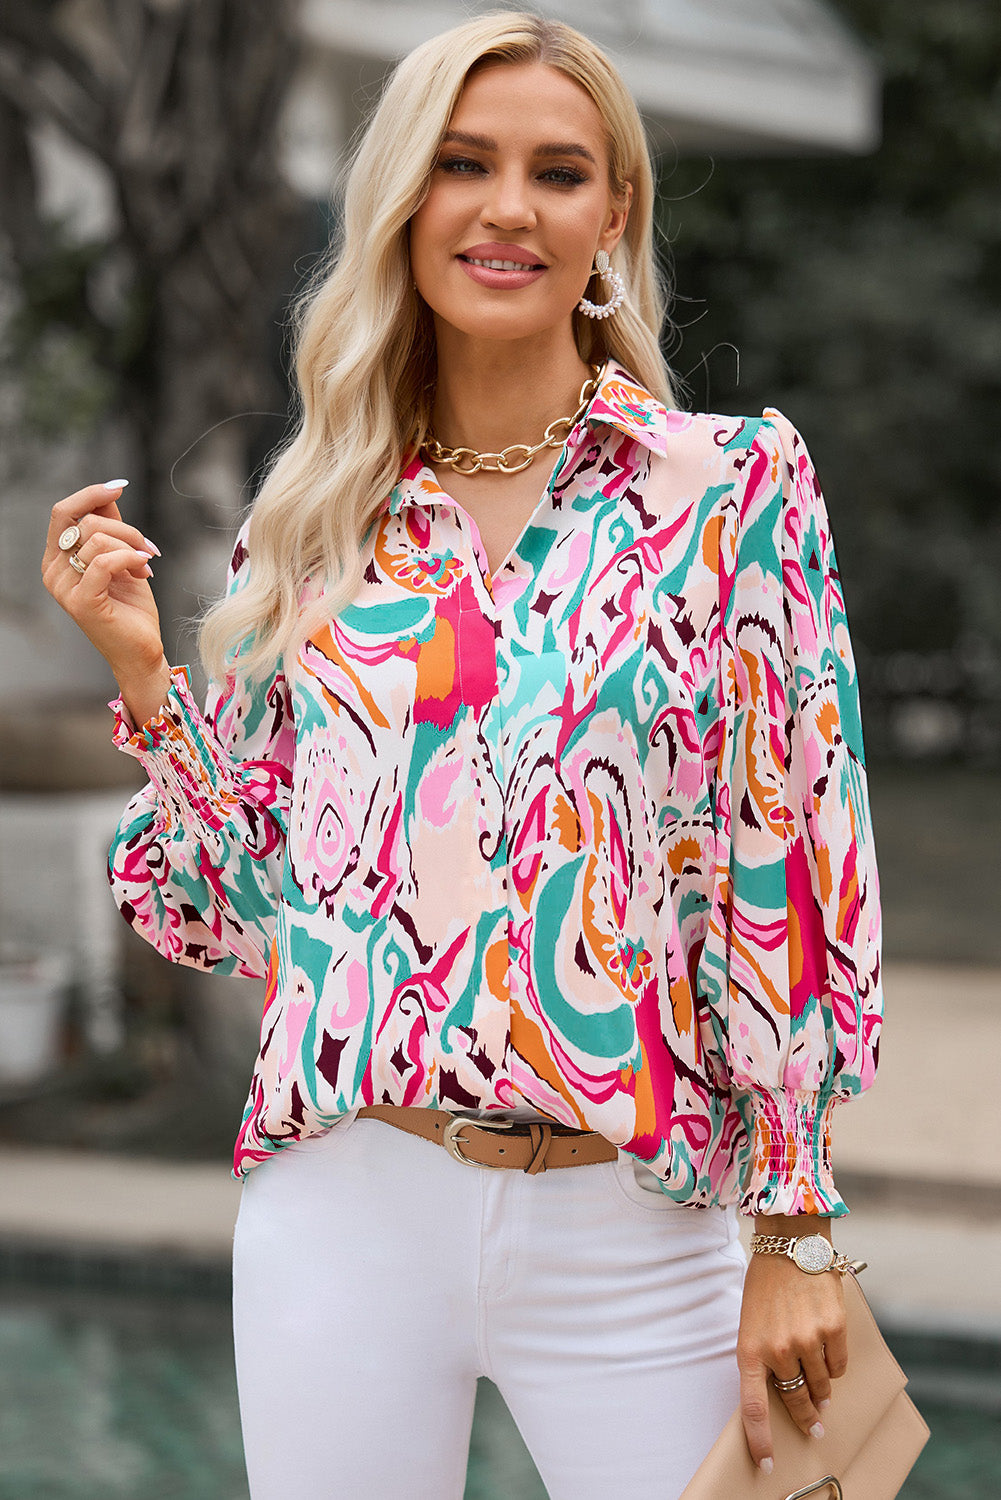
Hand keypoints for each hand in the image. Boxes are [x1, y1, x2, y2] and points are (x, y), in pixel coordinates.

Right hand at [42, 481, 169, 720]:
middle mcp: (53, 572)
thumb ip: (110, 529)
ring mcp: (64, 589)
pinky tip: (144, 570)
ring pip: (97, 539)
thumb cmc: (131, 608)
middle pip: (83, 521)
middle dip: (123, 527)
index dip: (90, 494)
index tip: (118, 488)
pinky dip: (130, 558)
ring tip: (147, 564)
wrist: (141, 651)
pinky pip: (104, 562)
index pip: (63, 512)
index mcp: (57, 559)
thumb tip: (110, 494)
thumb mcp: (121, 558)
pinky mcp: (82, 603)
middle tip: (147, 545)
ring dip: (132, 545)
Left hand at [736, 1237, 847, 1472]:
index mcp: (750, 1348)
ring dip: (822, 1391)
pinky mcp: (833, 1329)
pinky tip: (829, 1355)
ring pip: (821, 1386)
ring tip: (822, 1389)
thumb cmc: (765, 1284)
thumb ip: (762, 1355)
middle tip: (814, 1426)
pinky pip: (839, 1366)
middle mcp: (778, 1349)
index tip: (767, 1464)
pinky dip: (835, 1367)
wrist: (790, 1244)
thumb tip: (784, 1390)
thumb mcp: (751, 1320)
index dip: (760, 1440)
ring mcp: (807, 1340)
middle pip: (796, 1400)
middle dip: (806, 1417)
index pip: (753, 1407)